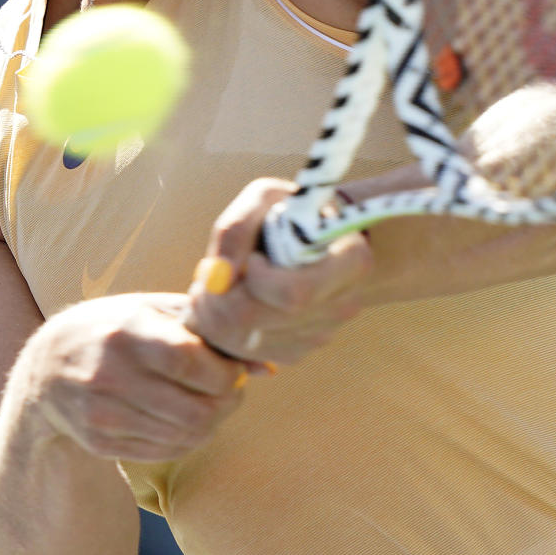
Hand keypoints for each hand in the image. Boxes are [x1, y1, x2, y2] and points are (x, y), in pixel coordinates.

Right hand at [25, 294, 247, 462]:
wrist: (46, 368)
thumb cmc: (113, 328)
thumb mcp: (152, 310)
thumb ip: (207, 329)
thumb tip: (269, 365)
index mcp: (126, 331)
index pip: (190, 362)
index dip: (225, 372)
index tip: (234, 369)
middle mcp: (109, 374)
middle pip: (194, 409)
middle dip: (226, 403)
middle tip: (231, 390)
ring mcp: (101, 414)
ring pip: (184, 437)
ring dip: (212, 423)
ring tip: (210, 402)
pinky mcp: (99, 442)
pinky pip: (164, 451)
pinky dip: (186, 438)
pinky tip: (182, 417)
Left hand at [183, 179, 372, 365]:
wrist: (308, 237)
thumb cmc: (287, 212)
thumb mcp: (264, 199)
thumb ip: (237, 228)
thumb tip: (218, 278)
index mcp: (350, 260)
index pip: (295, 293)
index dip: (256, 280)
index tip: (250, 257)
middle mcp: (343, 304)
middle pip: (264, 323)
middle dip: (219, 302)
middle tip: (206, 279)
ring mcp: (322, 333)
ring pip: (248, 344)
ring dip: (214, 318)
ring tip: (212, 289)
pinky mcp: (298, 350)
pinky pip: (248, 355)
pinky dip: (223, 333)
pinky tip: (226, 305)